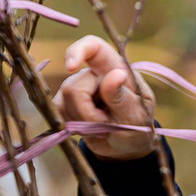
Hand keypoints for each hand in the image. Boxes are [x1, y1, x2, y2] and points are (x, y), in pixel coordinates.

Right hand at [52, 35, 156, 160]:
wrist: (125, 148)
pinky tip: (91, 130)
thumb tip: (115, 74)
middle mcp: (93, 75)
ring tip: (103, 126)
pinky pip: (58, 114)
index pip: (94, 47)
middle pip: (74, 87)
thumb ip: (122, 97)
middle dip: (89, 114)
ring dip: (84, 123)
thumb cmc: (137, 127)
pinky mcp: (65, 104)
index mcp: (115, 68)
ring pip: (64, 102)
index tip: (70, 66)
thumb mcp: (137, 115)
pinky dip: (75, 127)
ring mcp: (76, 88)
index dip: (78, 51)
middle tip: (109, 124)